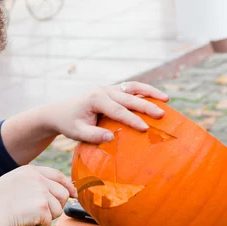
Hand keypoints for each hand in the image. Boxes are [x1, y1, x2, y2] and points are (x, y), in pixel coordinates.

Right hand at [0, 165, 76, 225]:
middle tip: (38, 213)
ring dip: (45, 217)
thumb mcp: (14, 184)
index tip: (74, 194)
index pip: (57, 175)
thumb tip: (60, 195)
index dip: (67, 185)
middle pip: (63, 194)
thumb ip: (34, 185)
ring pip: (58, 210)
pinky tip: (23, 221)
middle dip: (55, 206)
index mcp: (30, 171)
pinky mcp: (42, 207)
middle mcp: (38, 179)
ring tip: (25, 216)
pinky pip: (48, 222)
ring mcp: (41, 191)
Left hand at [47, 81, 168, 143]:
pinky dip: (144, 91)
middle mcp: (104, 91)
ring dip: (150, 92)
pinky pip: (131, 88)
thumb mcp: (77, 132)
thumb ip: (93, 136)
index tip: (145, 128)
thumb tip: (111, 138)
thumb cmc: (68, 123)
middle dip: (147, 106)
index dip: (132, 120)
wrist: (59, 112)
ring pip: (133, 87)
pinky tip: (157, 97)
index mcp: (95, 99)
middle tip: (162, 114)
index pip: (118, 111)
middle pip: (129, 98)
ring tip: (166, 98)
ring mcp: (109, 89)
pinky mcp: (112, 90)